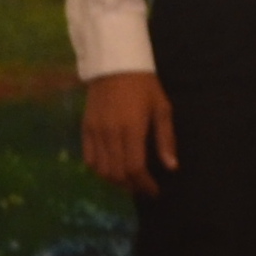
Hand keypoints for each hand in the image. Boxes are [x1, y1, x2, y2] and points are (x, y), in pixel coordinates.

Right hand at [81, 71, 179, 193]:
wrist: (115, 64)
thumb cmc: (144, 86)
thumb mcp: (162, 108)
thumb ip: (166, 139)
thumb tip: (171, 167)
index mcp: (132, 129)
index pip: (135, 168)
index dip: (144, 184)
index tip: (154, 191)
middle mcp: (111, 134)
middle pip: (117, 173)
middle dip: (131, 186)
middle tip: (142, 188)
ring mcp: (95, 132)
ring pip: (101, 169)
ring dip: (115, 181)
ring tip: (128, 182)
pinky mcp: (84, 129)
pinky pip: (88, 158)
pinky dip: (98, 170)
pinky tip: (110, 170)